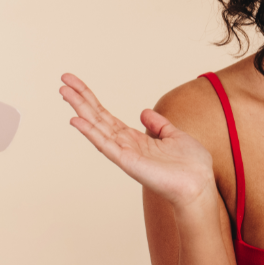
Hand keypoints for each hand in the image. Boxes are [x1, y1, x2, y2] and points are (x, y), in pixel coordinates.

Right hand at [60, 73, 215, 210]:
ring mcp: (124, 153)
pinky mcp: (128, 161)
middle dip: (80, 99)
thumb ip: (158, 124)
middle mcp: (125, 145)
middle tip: (63, 80)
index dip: (91, 99)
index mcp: (135, 139)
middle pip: (97, 118)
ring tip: (64, 91)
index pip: (106, 116)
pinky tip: (76, 120)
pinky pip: (105, 144)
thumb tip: (143, 112)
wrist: (199, 183)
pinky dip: (90, 132)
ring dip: (80, 109)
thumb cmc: (190, 164)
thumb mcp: (174, 135)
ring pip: (97, 127)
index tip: (75, 83)